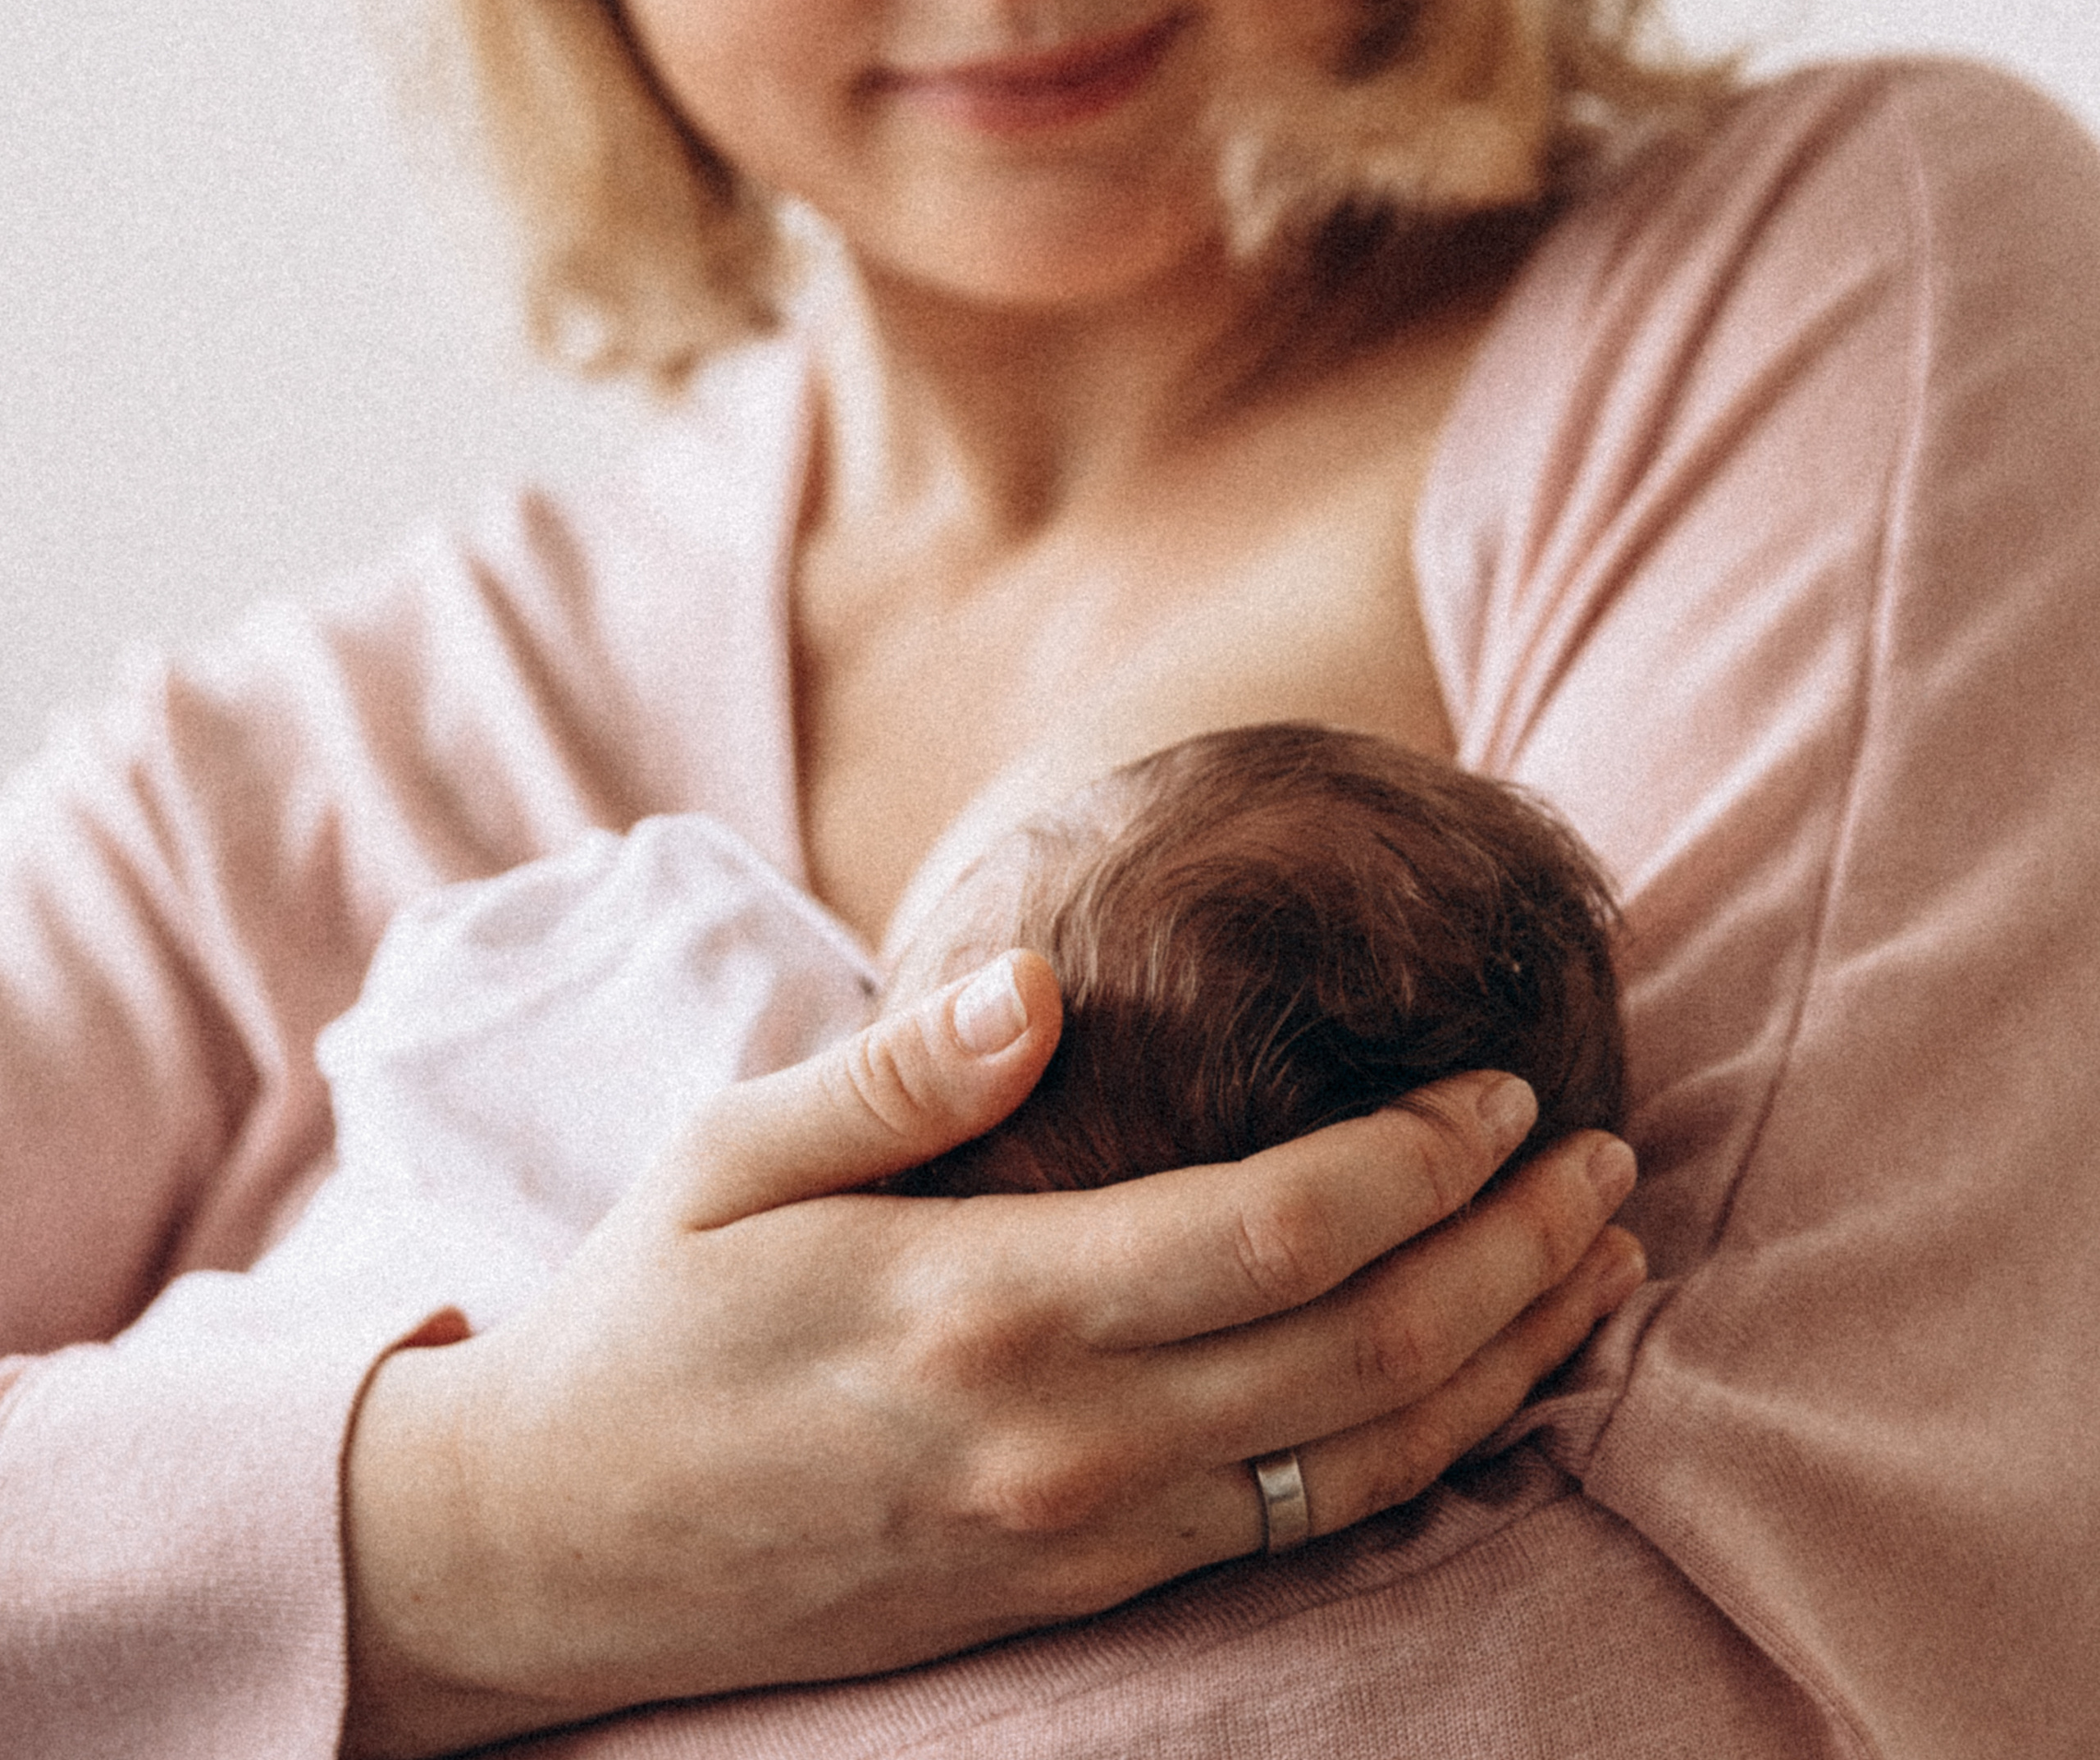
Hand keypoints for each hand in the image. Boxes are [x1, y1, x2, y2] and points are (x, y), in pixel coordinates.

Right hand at [342, 951, 1641, 1756]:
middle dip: (1514, 1256)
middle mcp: (1063, 1443)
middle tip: (1608, 1164)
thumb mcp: (731, 1157)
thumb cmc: (645, 1322)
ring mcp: (1080, 1538)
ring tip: (1600, 1268)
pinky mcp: (1077, 1592)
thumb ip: (898, 1073)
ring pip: (1359, 1460)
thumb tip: (1041, 981)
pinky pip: (1294, 1531)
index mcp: (986, 1307)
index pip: (1277, 1232)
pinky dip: (1421, 1456)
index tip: (1503, 1089)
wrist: (549, 1551)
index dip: (1420, 1162)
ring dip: (1504, 1362)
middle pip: (1362, 1353)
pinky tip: (1482, 1390)